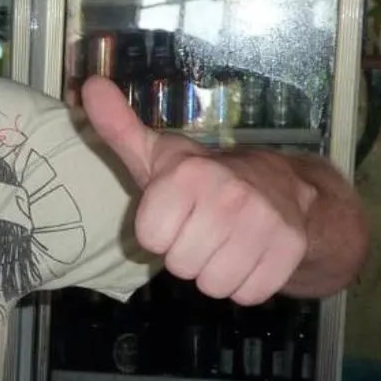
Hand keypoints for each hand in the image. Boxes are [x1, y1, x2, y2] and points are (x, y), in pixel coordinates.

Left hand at [81, 76, 314, 305]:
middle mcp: (229, 195)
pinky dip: (247, 284)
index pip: (151, 239)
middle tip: (203, 230)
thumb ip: (118, 127)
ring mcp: (265, 222)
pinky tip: (250, 256)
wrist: (282, 187)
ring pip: (213, 285)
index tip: (175, 214)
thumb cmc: (203, 179)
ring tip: (225, 243)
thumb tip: (89, 86)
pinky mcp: (291, 248)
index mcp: (189, 174)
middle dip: (188, 255)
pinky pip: (248, 294)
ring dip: (216, 272)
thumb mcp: (157, 154)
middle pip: (180, 266)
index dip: (159, 233)